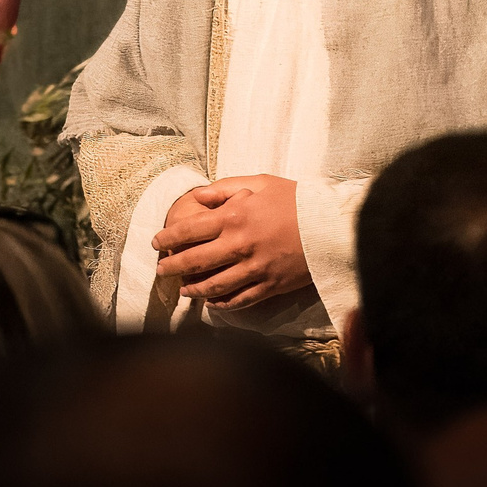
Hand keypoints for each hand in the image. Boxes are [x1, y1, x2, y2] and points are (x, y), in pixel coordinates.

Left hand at [151, 175, 310, 308]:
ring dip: (194, 289)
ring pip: (215, 285)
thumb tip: (197, 196)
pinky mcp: (271, 285)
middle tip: (160, 269)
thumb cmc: (295, 199)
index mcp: (235, 217)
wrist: (330, 225)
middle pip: (196, 260)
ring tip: (182, 290)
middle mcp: (240, 245)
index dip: (168, 237)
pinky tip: (212, 304)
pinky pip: (241, 299)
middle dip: (173, 265)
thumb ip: (225, 189)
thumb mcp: (260, 182)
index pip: (190, 230)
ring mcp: (255, 269)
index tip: (155, 242)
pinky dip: (223, 304)